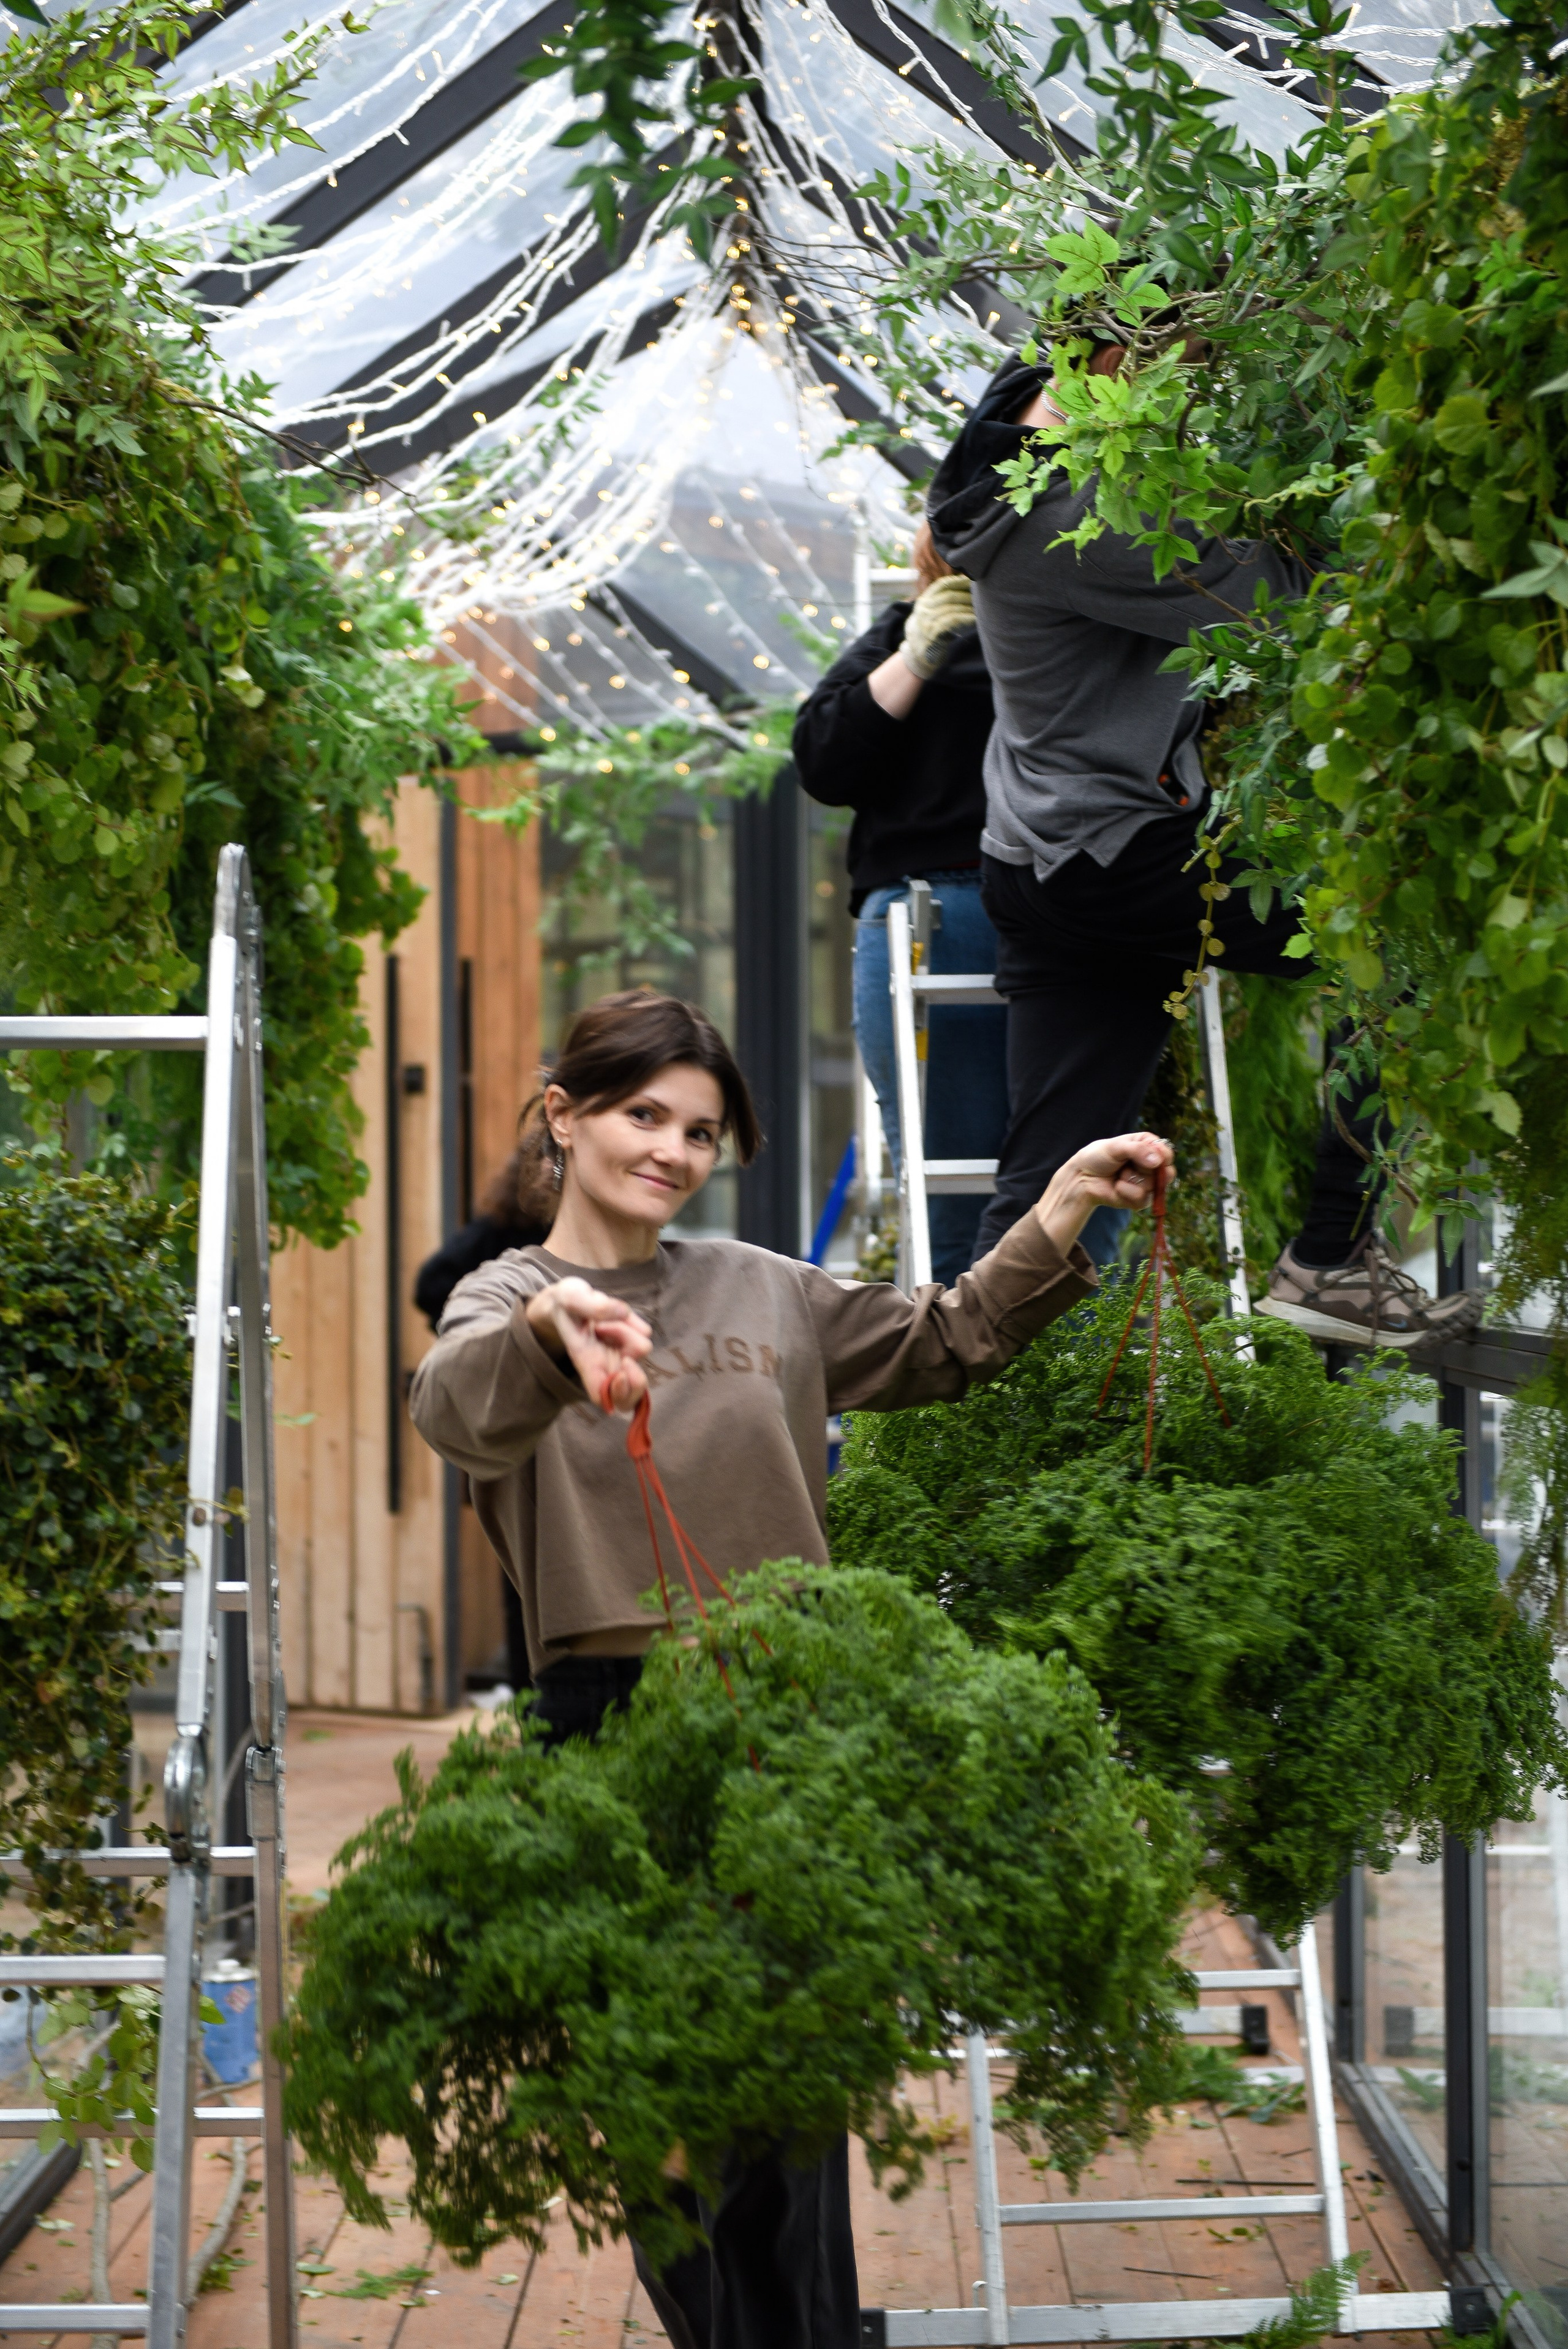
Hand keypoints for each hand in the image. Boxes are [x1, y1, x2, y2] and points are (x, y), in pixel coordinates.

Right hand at [525, 1277, 652, 1412]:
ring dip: (627, 1331)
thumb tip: (621, 1312)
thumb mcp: (569, 1297)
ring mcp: (620, 1350)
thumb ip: (591, 1305)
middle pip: (632, 1391)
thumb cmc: (564, 1304)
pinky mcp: (631, 1336)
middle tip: (626, 1358)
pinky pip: (644, 1331)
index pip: (603, 1394)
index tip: (621, 1371)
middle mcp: (605, 1362)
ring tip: (604, 1320)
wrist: (568, 1300)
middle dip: (637, 1379)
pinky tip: (615, 1315)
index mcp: (586, 1361)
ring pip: (642, 1350)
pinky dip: (633, 1321)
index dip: (617, 1392)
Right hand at [900, 575, 975, 679]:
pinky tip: (976, 618)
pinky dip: (966, 618)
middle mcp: (923, 609)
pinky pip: (953, 620)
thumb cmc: (928, 635)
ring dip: (969, 606)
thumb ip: (940, 603)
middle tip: (982, 596)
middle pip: (949, 595)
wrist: (916, 658)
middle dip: (967, 594)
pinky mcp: (932, 633)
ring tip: (982, 607)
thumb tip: (963, 588)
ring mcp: (926, 621)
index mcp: (923, 601)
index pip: (942, 585)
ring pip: (952, 607)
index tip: (972, 581)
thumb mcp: (928, 615)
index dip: (958, 581)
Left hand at [1035, 1132, 1173, 1256]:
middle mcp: (1149, 1165)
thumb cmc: (1096, 1157)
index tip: (1155, 1158)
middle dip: (1149, 1171)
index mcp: (1146, 1147)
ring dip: (1134, 1181)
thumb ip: (1137, 1150)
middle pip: (1167, 1172)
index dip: (1163, 1156)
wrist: (1081, 1178)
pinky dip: (1127, 1193)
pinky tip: (1117, 1187)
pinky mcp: (1139, 1199)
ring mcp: (1146, 1183)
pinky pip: (1143, 1199)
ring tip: (1119, 1175)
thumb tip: (1158, 1161)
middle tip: (1134, 1167)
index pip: (1165, 1151)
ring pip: (1155, 1186)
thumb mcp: (1115, 1147)